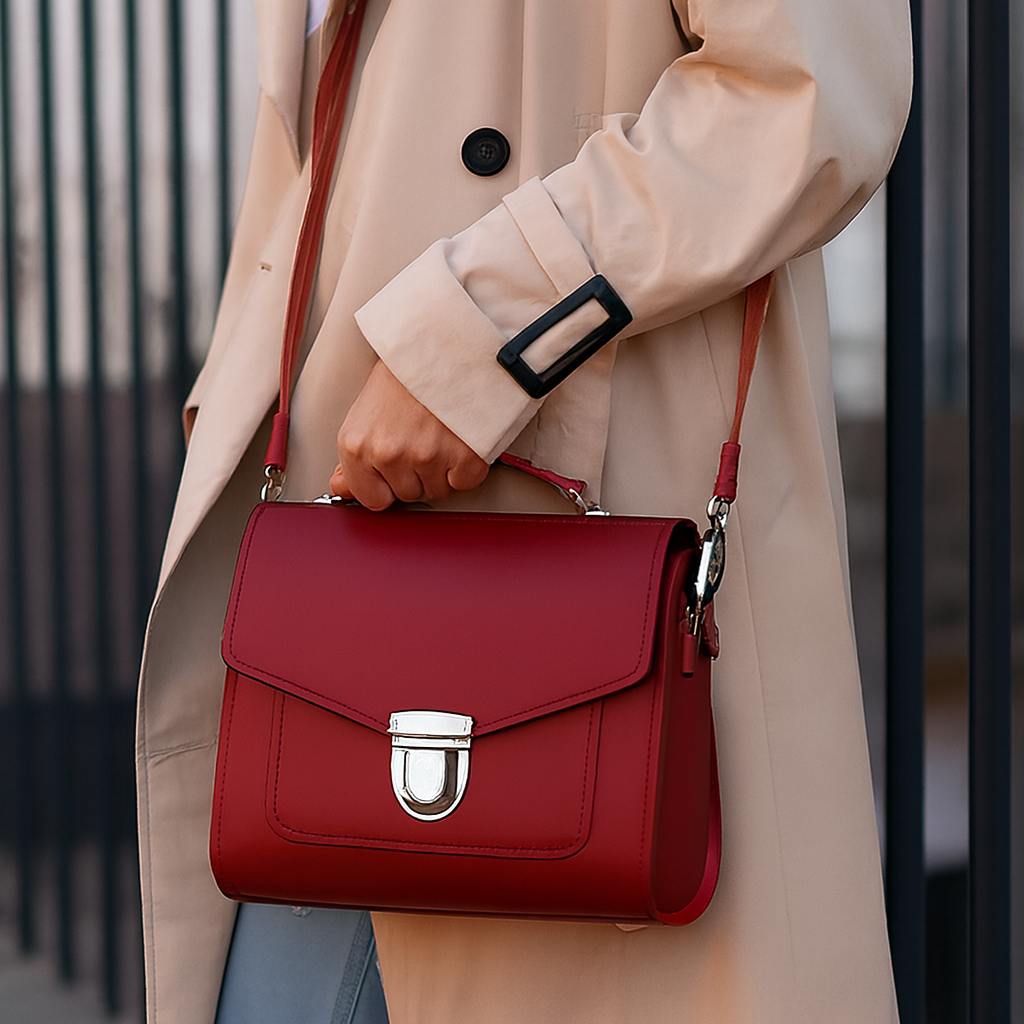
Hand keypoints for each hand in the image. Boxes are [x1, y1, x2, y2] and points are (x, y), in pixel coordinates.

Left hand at [330, 361, 488, 509]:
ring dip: (442, 468)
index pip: (372, 500)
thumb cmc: (407, 369)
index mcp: (357, 445)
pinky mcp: (464, 456)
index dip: (387, 485)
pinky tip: (460, 437)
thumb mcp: (365, 410)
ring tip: (441, 432)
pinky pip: (464, 481)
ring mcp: (428, 457)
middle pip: (408, 493)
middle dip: (416, 472)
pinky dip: (467, 464)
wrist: (446, 341)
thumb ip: (354, 457)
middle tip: (422, 435)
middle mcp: (389, 454)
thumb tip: (343, 487)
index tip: (395, 469)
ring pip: (437, 489)